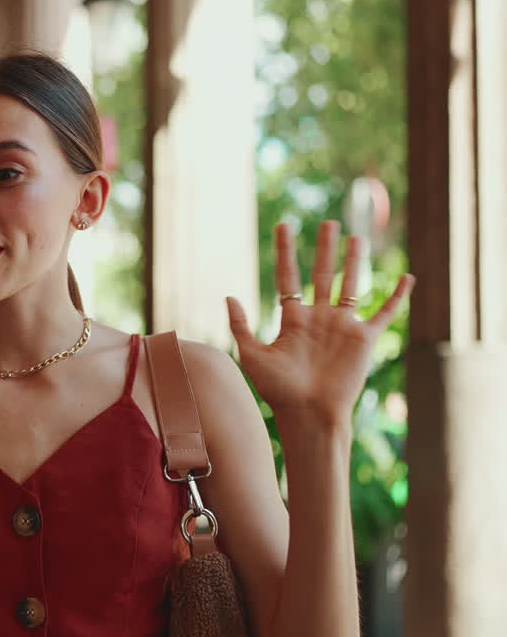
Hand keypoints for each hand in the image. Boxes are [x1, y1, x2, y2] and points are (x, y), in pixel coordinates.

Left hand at [226, 221, 414, 428]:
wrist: (307, 413)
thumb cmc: (278, 390)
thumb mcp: (251, 355)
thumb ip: (240, 325)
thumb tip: (229, 295)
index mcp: (292, 319)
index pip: (288, 276)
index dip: (285, 251)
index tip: (284, 226)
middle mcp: (318, 318)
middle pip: (322, 274)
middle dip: (324, 248)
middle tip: (328, 223)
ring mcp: (342, 327)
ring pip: (350, 285)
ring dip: (354, 262)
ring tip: (356, 237)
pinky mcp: (363, 339)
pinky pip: (385, 313)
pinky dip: (397, 296)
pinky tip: (407, 277)